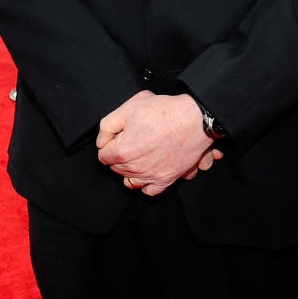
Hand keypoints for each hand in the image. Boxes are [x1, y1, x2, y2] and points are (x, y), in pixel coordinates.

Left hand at [96, 90, 215, 195]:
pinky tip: (148, 171)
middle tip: (134, 139)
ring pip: (129, 181)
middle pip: (116, 168)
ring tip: (139, 155)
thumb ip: (107, 126)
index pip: (103, 155)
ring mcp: (151, 176)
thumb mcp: (129, 107)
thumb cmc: (165, 111)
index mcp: (122, 150)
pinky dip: (145, 184)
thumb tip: (102, 142)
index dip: (110, 142)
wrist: (195, 119)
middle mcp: (135, 168)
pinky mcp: (166, 179)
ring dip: (130, 170)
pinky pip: (149, 191)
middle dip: (120, 154)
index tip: (121, 134)